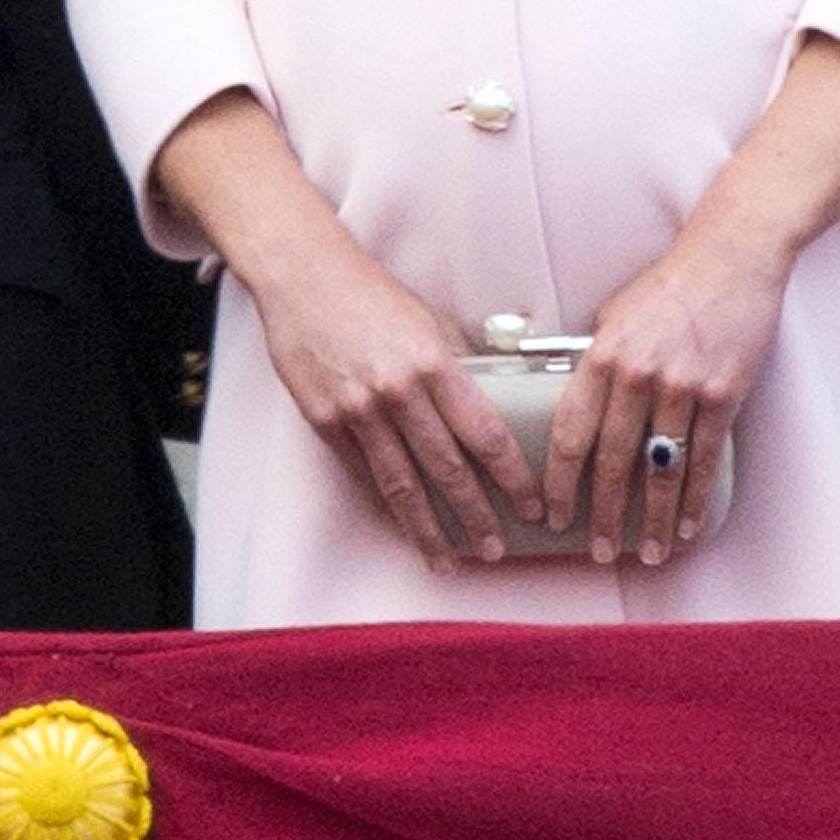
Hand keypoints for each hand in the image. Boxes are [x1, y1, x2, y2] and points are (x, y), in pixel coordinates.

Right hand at [254, 232, 542, 568]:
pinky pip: (362, 476)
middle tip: (495, 548)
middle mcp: (399, 392)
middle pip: (446, 468)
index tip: (532, 504)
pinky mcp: (325, 422)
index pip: (485, 432)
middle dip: (475, 515)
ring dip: (427, 529)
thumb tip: (491, 401)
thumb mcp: (431, 322)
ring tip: (448, 560)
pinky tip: (403, 528)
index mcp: (436, 363)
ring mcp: (358, 411)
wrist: (307, 280)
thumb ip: (460, 365)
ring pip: (401, 485)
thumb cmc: (376, 297)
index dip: (512, 474)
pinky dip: (385, 507)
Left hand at [542, 227, 789, 565]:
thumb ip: (594, 358)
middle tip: (598, 552)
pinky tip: (686, 525)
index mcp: (602, 356)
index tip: (555, 519)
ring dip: (652, 520)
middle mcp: (637, 375)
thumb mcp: (614, 313)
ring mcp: (682, 387)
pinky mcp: (722, 394)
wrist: (732, 255)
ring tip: (647, 554)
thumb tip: (577, 399)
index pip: (570, 435)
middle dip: (602, 516)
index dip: (560, 484)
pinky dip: (694, 498)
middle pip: (611, 463)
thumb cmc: (671, 282)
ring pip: (660, 470)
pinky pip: (703, 459)